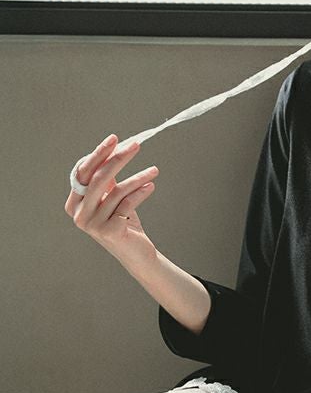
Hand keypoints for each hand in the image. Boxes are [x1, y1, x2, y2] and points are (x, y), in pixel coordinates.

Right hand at [64, 133, 158, 270]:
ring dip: (137, 177)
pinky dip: (140, 192)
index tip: (115, 139)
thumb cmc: (124, 222)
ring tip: (154, 170)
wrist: (136, 253)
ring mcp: (92, 224)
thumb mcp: (112, 197)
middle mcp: (79, 214)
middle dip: (117, 158)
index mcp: (74, 203)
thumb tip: (114, 150)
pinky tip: (151, 185)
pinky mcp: (110, 231)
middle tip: (135, 145)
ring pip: (116, 191)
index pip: (83, 172)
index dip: (98, 154)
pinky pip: (127, 204)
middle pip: (97, 178)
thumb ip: (107, 179)